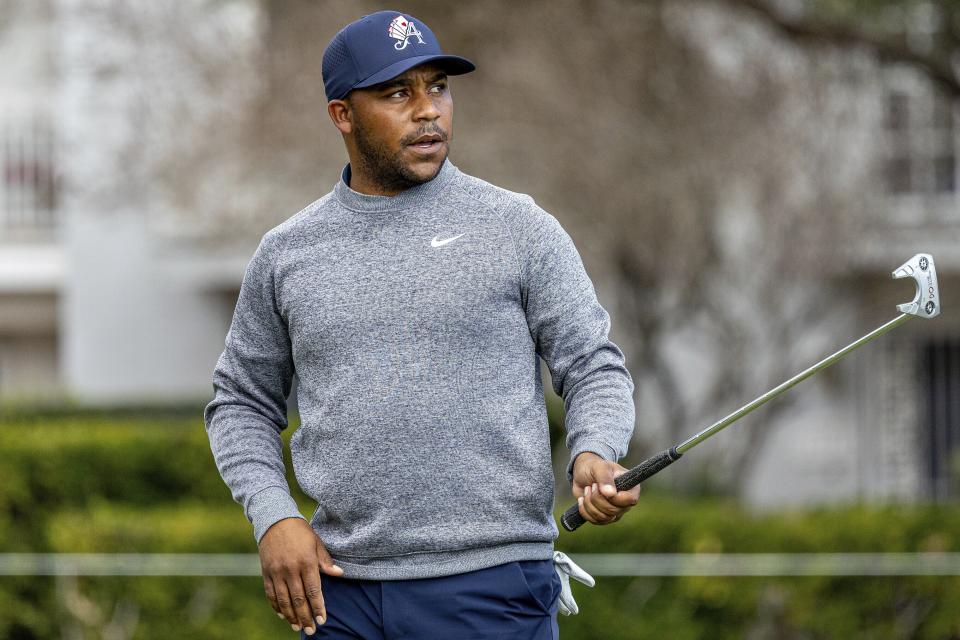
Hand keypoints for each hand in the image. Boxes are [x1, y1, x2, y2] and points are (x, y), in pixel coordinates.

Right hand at [258, 517, 344, 634]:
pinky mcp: (266, 572)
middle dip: (306, 617)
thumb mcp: (316, 542)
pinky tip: (282, 615)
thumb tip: (340, 574)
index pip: (313, 590)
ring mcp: (276, 572)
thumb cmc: (300, 532)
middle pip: (299, 599)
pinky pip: (270, 594)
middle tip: (311, 630)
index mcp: (306, 562)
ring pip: (284, 600)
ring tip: (298, 626)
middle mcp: (291, 569)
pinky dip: (276, 606)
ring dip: (291, 616)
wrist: (275, 520)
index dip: (318, 607)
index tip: (323, 620)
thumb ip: (326, 561)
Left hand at [571, 452, 640, 524]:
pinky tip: (582, 499)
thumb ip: (605, 478)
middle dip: (597, 498)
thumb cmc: (594, 467)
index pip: (630, 500)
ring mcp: (616, 511)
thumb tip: (611, 494)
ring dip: (590, 503)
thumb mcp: (599, 467)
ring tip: (587, 489)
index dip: (614, 497)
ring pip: (604, 517)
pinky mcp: (604, 517)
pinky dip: (585, 510)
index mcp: (631, 488)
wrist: (582, 473)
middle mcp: (626, 502)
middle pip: (614, 511)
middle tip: (592, 485)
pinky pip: (595, 521)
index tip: (600, 487)